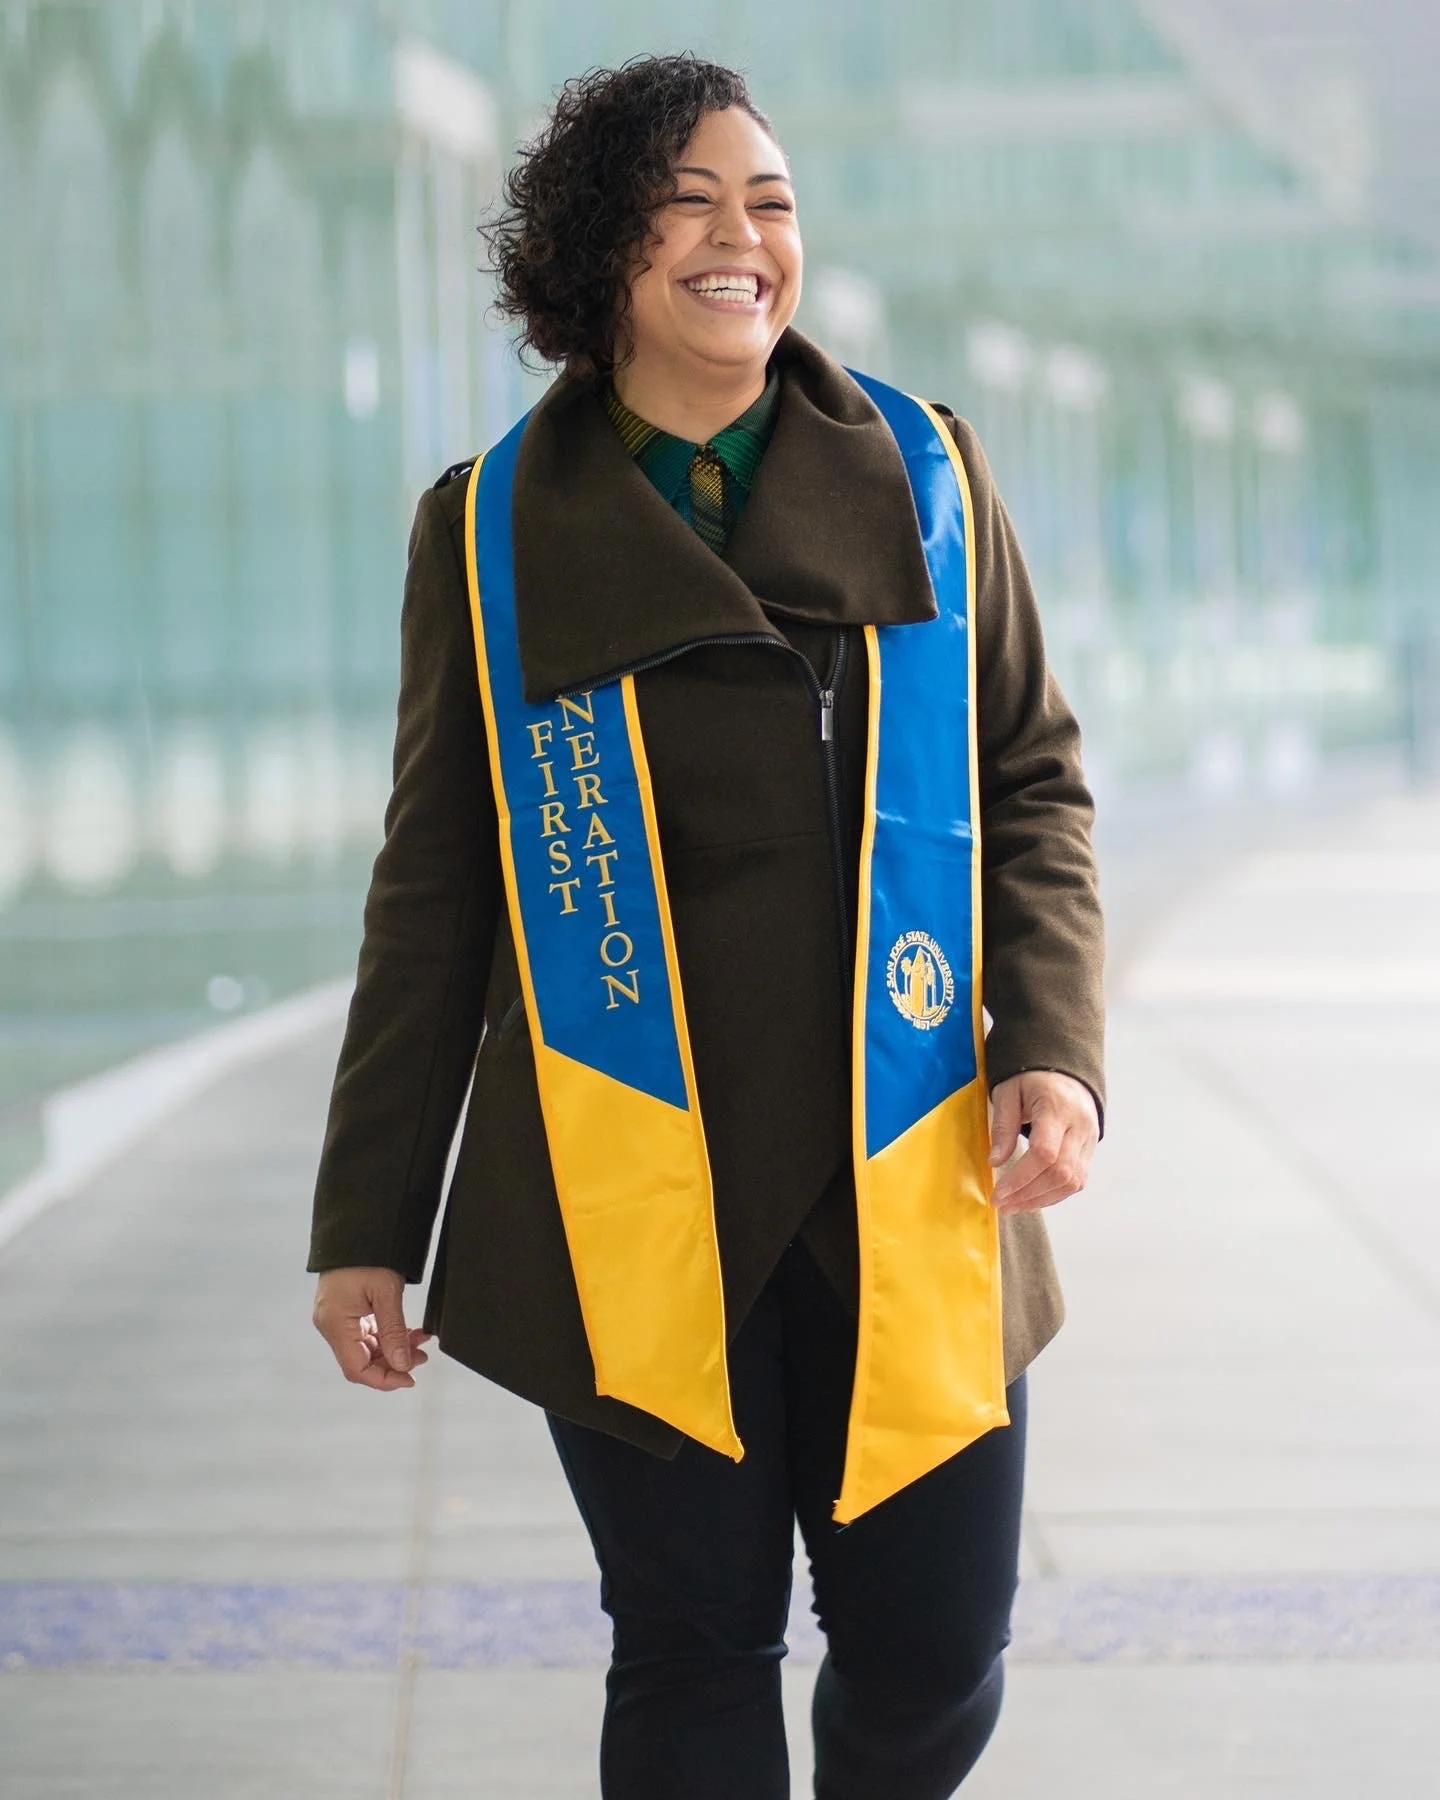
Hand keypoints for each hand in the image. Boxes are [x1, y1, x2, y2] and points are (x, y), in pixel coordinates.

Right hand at [313, 1266, 431, 1390]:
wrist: (357, 1227)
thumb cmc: (368, 1255)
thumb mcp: (387, 1293)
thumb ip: (393, 1332)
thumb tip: (402, 1365)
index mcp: (335, 1324)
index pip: (357, 1368)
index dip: (384, 1379)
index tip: (410, 1378)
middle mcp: (330, 1325)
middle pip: (361, 1360)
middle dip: (393, 1362)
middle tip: (422, 1356)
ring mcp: (336, 1318)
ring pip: (365, 1347)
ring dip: (392, 1348)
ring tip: (420, 1341)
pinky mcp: (343, 1310)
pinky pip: (364, 1333)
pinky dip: (386, 1335)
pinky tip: (406, 1332)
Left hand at [988, 1071, 1097, 1215]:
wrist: (1064, 1071)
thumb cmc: (1031, 1079)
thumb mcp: (1008, 1092)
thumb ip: (1003, 1126)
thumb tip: (995, 1162)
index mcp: (1057, 1107)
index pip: (1045, 1152)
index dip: (1021, 1177)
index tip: (998, 1192)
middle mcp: (1080, 1126)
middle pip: (1061, 1172)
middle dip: (1029, 1194)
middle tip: (1002, 1204)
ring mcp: (1089, 1139)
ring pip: (1072, 1181)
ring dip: (1041, 1199)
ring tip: (1013, 1206)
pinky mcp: (1090, 1150)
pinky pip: (1077, 1180)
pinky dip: (1054, 1194)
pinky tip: (1032, 1198)